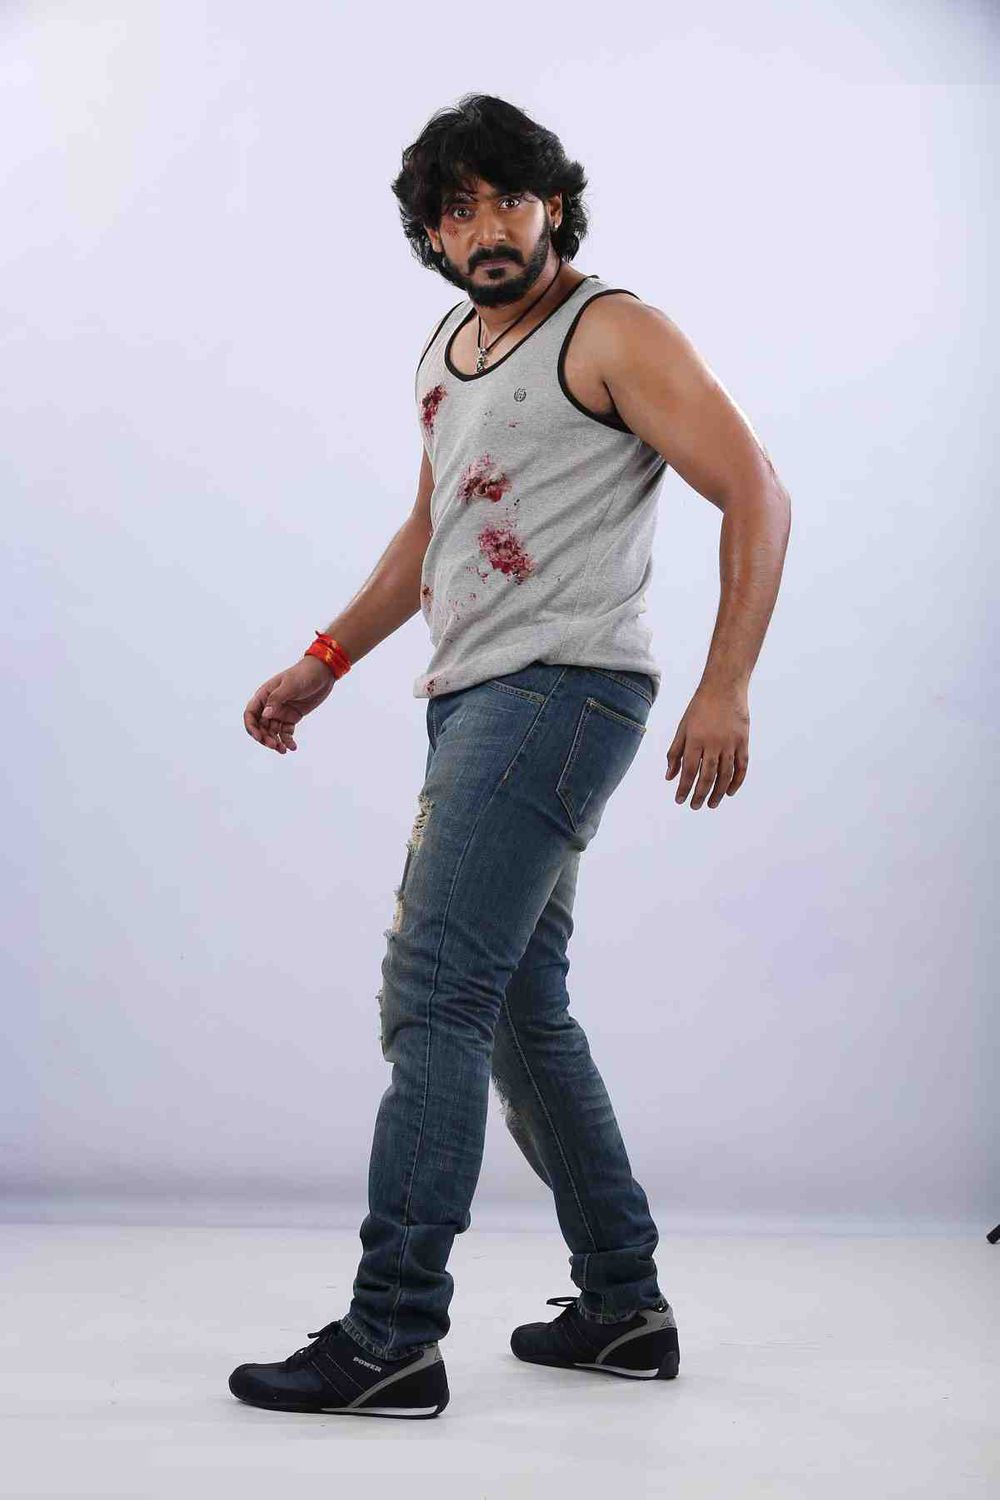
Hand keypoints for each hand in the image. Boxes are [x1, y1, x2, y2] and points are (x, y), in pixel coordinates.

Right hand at [243, 657, 336, 753]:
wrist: (322, 673)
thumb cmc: (304, 674)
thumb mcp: (290, 685)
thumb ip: (277, 699)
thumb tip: (265, 715)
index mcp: (264, 695)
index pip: (250, 714)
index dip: (251, 727)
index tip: (259, 737)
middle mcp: (270, 705)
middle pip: (261, 726)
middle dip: (265, 738)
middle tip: (274, 746)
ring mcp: (281, 712)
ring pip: (272, 732)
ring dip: (275, 742)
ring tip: (283, 750)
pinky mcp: (292, 717)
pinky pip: (286, 732)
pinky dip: (288, 740)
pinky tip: (293, 747)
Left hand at [664, 682, 748, 807]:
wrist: (724, 688)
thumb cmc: (699, 708)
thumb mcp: (682, 728)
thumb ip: (675, 752)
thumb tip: (669, 776)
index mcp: (695, 739)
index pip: (689, 770)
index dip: (684, 788)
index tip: (680, 800)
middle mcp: (713, 743)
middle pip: (708, 776)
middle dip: (700, 794)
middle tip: (695, 806)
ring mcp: (730, 743)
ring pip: (726, 775)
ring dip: (718, 792)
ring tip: (711, 804)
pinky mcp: (743, 741)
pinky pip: (741, 766)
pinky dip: (737, 781)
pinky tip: (730, 792)